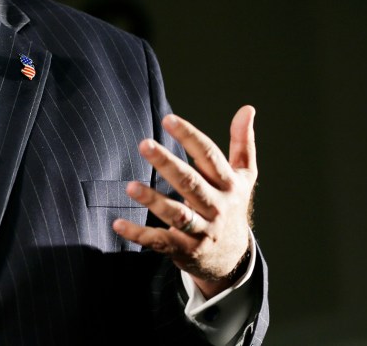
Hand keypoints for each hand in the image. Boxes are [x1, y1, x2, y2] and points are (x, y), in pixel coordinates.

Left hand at [113, 106, 256, 297]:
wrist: (233, 257)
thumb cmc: (231, 206)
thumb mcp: (244, 176)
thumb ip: (243, 143)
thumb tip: (248, 108)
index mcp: (229, 184)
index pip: (209, 156)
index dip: (190, 137)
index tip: (168, 119)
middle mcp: (217, 207)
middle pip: (191, 183)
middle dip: (167, 164)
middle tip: (144, 144)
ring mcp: (202, 230)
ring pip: (177, 215)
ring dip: (153, 201)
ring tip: (130, 186)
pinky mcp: (185, 250)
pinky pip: (160, 242)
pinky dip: (139, 234)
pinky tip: (118, 223)